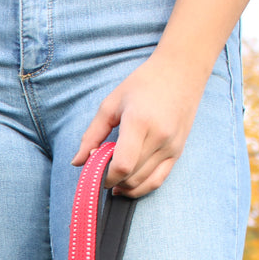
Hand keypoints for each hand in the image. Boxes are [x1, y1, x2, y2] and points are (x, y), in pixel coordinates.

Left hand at [72, 50, 210, 196]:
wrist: (182, 71)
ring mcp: (172, 146)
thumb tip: (77, 162)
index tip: (95, 172)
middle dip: (111, 181)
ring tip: (112, 180)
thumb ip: (92, 135)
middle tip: (100, 172)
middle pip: (131, 176)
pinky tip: (127, 185)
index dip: (105, 176)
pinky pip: (159, 180)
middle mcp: (159, 137)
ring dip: (124, 187)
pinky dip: (141, 188)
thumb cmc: (143, 84)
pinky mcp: (179, 151)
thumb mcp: (111, 104)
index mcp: (139, 122)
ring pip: (143, 183)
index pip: (122, 165)